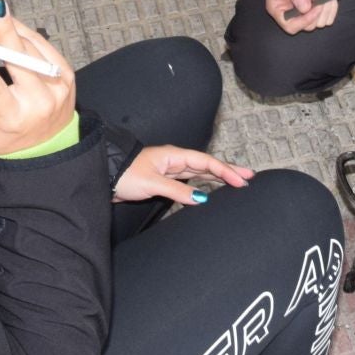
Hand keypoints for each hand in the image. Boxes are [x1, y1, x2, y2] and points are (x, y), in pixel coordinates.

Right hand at [0, 12, 76, 157]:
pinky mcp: (66, 73)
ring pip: (31, 48)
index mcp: (14, 118)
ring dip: (10, 29)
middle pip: (20, 62)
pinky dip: (25, 32)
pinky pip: (44, 46)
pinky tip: (10, 23)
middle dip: (4, 33)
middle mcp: (39, 101)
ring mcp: (56, 86)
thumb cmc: (9, 137)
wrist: (50, 143)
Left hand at [112, 144, 253, 204]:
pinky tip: (211, 189)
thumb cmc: (126, 175)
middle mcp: (175, 160)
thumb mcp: (152, 183)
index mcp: (174, 155)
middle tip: (249, 177)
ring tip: (237, 182)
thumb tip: (201, 198)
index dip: (225, 171)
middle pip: (207, 165)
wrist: (106, 176)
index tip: (241, 180)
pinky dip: (203, 184)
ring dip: (218, 177)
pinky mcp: (165, 180)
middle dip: (228, 171)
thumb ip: (177, 191)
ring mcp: (171, 170)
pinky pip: (190, 180)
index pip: (206, 162)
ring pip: (200, 173)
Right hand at [266, 0, 335, 32]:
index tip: (315, 6)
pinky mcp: (317, 5)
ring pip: (321, 22)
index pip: (290, 26)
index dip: (304, 21)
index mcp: (278, 7)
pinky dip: (332, 3)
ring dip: (326, 4)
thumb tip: (304, 8)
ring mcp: (305, 9)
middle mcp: (291, 12)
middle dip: (318, 8)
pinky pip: (329, 14)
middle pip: (309, 26)